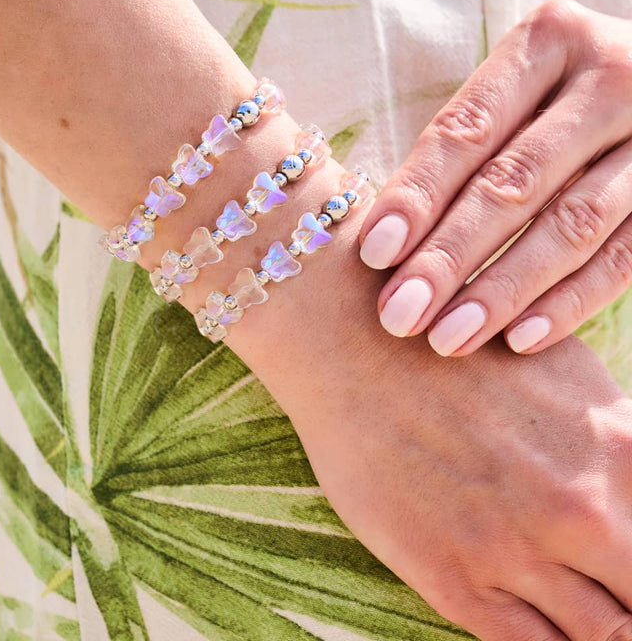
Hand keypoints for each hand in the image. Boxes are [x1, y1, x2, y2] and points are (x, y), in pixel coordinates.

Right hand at [217, 203, 631, 639]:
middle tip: (611, 582)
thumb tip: (628, 474)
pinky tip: (544, 624)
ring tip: (587, 608)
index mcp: (619, 447)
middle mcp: (581, 509)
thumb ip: (614, 434)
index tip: (627, 557)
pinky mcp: (453, 579)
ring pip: (603, 635)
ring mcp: (515, 551)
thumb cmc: (450, 346)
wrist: (350, 343)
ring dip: (601, 625)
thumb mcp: (559, 368)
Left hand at [356, 0, 631, 355]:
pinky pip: (624, 257)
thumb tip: (383, 242)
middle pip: (513, 181)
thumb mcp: (517, 91)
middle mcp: (610, 74)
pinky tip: (520, 338)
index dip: (417, 195)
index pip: (467, 130)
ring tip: (449, 338)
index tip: (375, 254)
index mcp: (549, 41)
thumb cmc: (557, 98)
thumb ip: (465, 146)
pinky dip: (569, 301)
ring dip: (502, 289)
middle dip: (450, 256)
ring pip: (571, 224)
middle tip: (401, 314)